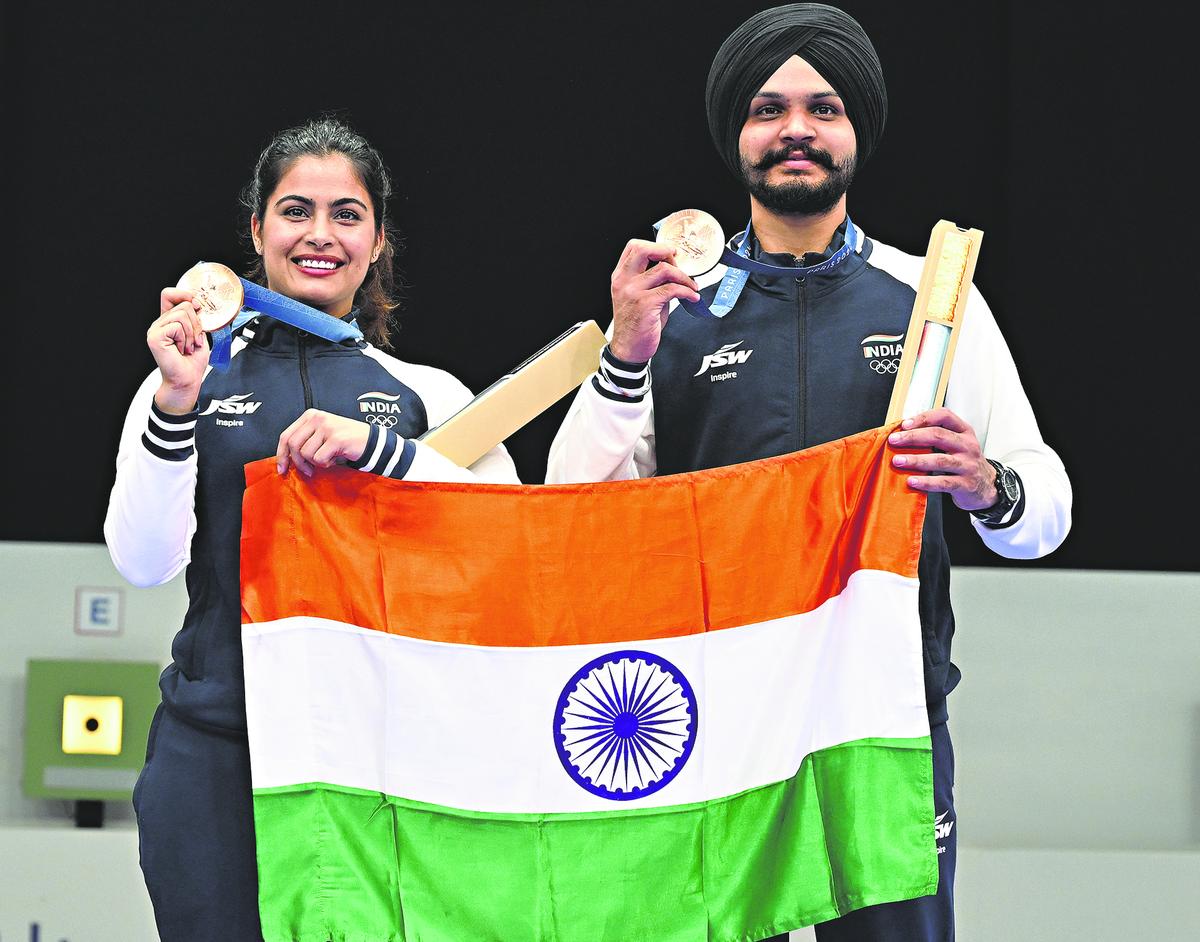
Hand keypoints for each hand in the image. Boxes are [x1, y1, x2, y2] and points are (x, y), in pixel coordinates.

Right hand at [148, 288, 208, 413]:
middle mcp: (159, 323)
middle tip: (194, 341)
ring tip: (188, 347)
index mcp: (168, 320)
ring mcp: (155, 330)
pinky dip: (186, 338)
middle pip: (184, 304)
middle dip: (197, 323)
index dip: (185, 294)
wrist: (188, 380)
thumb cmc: (192, 361)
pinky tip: (182, 350)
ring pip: (182, 314)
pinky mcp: (155, 337)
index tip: (198, 306)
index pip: (169, 294)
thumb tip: (196, 302)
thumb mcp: (199, 333)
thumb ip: (196, 317)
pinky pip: (177, 326)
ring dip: (193, 333)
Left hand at [276, 409, 370, 476]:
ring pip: (306, 454)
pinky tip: (335, 459)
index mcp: (310, 416)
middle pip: (293, 445)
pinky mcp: (336, 439)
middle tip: (308, 471)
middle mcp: (317, 418)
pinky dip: (326, 464)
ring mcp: (327, 427)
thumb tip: (285, 460)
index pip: (286, 435)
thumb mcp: (321, 435)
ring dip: (316, 463)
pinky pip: (319, 459)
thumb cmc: (345, 441)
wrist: (371, 442)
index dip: (281, 454)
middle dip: (298, 462)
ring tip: (328, 459)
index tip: (282, 469)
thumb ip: (304, 441)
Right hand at [608, 239, 700, 362]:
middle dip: (666, 251)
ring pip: (664, 269)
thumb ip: (652, 281)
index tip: (669, 253)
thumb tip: (675, 270)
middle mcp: (624, 281)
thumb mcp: (639, 297)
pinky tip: (692, 296)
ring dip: (684, 276)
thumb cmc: (636, 324)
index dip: (655, 245)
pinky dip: (687, 291)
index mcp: (621, 277)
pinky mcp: (645, 304)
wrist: (629, 349)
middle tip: (679, 261)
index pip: (633, 247)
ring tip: (691, 285)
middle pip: (644, 249)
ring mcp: (633, 292)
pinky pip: (672, 289)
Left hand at [887, 408, 997, 511]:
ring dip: (916, 460)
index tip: (904, 424)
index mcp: (964, 431)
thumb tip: (903, 434)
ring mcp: (968, 465)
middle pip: (939, 436)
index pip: (944, 416)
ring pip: (940, 460)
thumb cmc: (964, 462)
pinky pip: (943, 482)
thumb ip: (936, 437)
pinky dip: (926, 482)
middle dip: (913, 437)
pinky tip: (912, 481)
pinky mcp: (966, 484)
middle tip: (894, 441)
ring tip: (898, 461)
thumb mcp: (957, 444)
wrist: (986, 486)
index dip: (923, 418)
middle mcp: (968, 446)